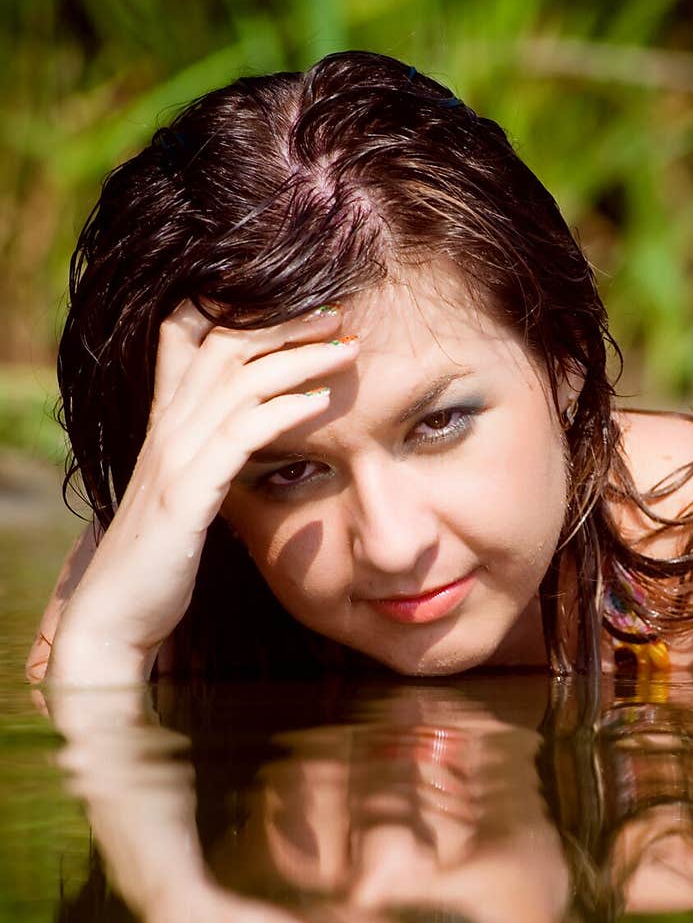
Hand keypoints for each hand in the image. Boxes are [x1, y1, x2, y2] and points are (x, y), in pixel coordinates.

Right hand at [48, 302, 357, 682]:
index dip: (239, 312)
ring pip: (239, 381)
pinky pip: (241, 435)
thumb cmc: (158, 559)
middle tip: (337, 316)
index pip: (188, 338)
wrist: (116, 613)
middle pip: (224, 345)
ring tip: (346, 349)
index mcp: (164, 423)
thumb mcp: (186, 493)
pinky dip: (285, 411)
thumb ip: (212, 459)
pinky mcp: (187, 494)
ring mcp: (174, 458)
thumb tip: (254, 441)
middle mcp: (165, 428)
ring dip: (299, 359)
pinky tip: (322, 402)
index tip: (300, 309)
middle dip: (284, 323)